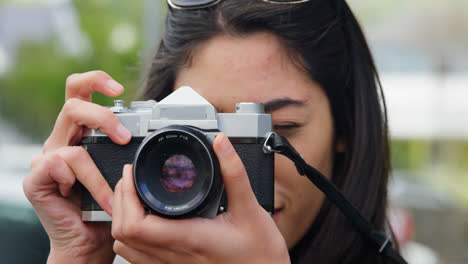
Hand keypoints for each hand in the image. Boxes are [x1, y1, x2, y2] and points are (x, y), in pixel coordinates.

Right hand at [23, 71, 131, 263]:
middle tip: (123, 137)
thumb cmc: (111, 202)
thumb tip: (151, 108)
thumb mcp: (124, 165)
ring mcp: (48, 157)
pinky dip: (81, 183)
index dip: (96, 80)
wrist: (92, 239)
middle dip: (101, 116)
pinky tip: (83, 196)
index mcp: (82, 131)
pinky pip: (60, 167)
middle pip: (72, 104)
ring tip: (113, 195)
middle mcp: (63, 139)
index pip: (79, 90)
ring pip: (74, 146)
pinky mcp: (37, 178)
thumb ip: (129, 138)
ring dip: (98, 174)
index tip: (120, 89)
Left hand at [112, 133, 290, 263]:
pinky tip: (147, 221)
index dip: (125, 197)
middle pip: (123, 236)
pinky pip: (139, 258)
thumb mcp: (251, 208)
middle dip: (120, 202)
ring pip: (127, 250)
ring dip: (122, 221)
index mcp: (188, 238)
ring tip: (134, 198)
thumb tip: (221, 144)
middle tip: (131, 180)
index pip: (135, 225)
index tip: (132, 175)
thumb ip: (234, 173)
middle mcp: (174, 256)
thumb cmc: (260, 252)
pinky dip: (132, 238)